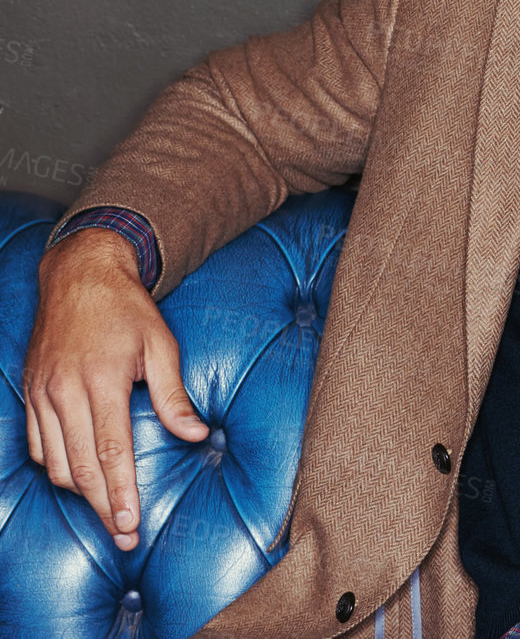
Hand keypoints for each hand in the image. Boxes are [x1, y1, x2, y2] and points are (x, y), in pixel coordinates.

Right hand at [24, 228, 207, 549]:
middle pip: (81, 467)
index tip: (132, 524)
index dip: (121, 493)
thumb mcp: (161, 344)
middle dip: (103, 507)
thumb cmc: (127, 308)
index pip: (110, 451)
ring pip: (55, 462)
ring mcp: (43, 394)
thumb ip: (174, 395)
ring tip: (106, 515)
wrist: (79, 274)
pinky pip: (35, 444)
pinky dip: (55, 468)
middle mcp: (65, 391)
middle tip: (123, 537)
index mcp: (101, 380)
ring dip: (79, 493)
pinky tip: (77, 480)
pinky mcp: (30, 393)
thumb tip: (197, 435)